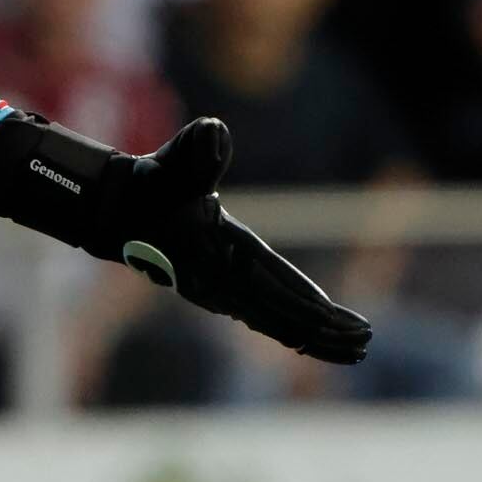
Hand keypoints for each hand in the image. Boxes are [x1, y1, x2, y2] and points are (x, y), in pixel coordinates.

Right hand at [6, 116, 369, 362]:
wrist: (116, 212)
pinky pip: (264, 320)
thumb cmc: (152, 183)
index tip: (336, 317)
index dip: (304, 301)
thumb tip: (213, 131)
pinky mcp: (220, 296)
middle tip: (364, 342)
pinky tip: (315, 340)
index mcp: (220, 252)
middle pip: (280, 314)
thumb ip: (198, 146)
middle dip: (323, 330)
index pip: (270, 281)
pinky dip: (293, 331)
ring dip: (315, 338)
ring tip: (354, 350)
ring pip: (275, 324)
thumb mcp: (176, 159)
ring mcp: (220, 294)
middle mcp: (222, 282)